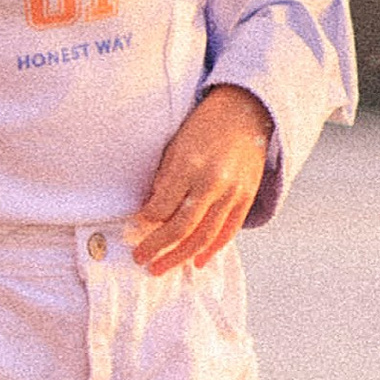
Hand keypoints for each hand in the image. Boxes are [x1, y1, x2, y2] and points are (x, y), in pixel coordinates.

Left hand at [129, 85, 273, 273]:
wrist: (247, 111)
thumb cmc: (205, 126)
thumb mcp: (176, 145)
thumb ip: (165, 179)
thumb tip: (150, 212)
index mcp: (189, 165)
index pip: (160, 207)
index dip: (144, 222)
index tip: (133, 228)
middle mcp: (212, 181)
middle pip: (180, 228)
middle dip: (156, 247)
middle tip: (140, 259)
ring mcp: (232, 192)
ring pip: (204, 236)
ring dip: (179, 257)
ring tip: (160, 267)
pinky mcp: (246, 197)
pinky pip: (228, 231)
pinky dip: (212, 249)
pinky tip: (197, 261)